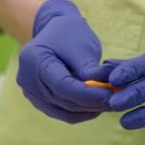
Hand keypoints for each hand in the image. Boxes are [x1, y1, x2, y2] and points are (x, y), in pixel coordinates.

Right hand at [17, 0, 113, 122]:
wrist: (54, 31)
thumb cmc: (69, 34)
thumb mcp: (82, 46)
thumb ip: (91, 70)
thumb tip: (107, 90)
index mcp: (34, 59)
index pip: (63, 85)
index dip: (88, 95)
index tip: (111, 97)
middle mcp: (27, 79)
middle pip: (64, 101)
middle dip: (92, 104)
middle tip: (117, 102)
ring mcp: (30, 93)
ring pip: (64, 112)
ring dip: (89, 111)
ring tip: (109, 104)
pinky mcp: (39, 101)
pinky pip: (61, 113)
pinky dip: (81, 112)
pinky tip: (97, 107)